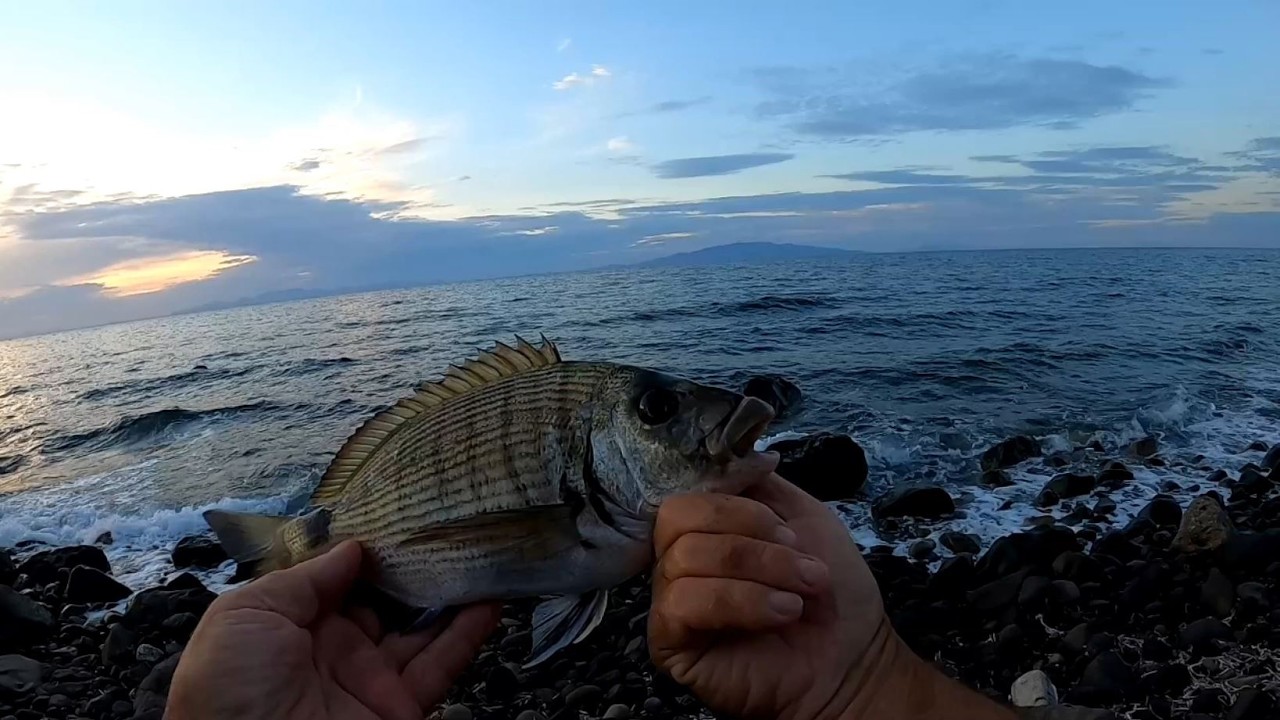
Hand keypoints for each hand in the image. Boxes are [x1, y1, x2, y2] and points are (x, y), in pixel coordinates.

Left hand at [167, 541, 500, 719]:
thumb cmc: (228, 687)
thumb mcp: (245, 614)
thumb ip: (303, 578)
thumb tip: (353, 547)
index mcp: (290, 626)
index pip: (338, 580)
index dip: (366, 549)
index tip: (398, 513)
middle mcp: (334, 650)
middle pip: (386, 600)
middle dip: (414, 566)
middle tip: (446, 525)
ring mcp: (370, 680)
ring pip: (421, 630)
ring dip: (451, 594)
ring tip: (478, 552)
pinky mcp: (400, 708)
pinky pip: (440, 666)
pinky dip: (469, 635)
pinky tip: (489, 600)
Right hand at [648, 474, 1015, 719]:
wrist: (853, 657)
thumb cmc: (831, 593)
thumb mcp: (802, 516)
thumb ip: (759, 484)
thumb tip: (732, 457)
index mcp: (705, 530)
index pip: (688, 492)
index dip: (735, 502)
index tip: (786, 527)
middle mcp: (679, 562)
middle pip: (677, 518)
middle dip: (749, 536)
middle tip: (799, 560)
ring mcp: (670, 602)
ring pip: (684, 558)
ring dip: (756, 570)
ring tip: (799, 593)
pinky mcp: (670, 643)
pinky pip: (682, 604)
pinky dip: (740, 601)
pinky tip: (780, 613)